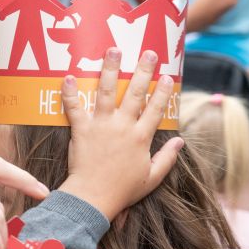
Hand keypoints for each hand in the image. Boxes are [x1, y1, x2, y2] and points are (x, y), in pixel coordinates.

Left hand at [57, 47, 180, 219]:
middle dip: (142, 70)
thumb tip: (180, 142)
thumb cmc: (122, 191)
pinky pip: (74, 108)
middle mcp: (123, 126)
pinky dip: (70, 93)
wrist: (93, 198)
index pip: (156, 108)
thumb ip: (167, 159)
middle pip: (134, 93)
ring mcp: (101, 126)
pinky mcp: (81, 130)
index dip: (163, 91)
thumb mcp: (152, 178)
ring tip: (112, 50)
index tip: (168, 75)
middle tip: (148, 52)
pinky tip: (69, 76)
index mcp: (141, 137)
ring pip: (106, 92)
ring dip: (109, 69)